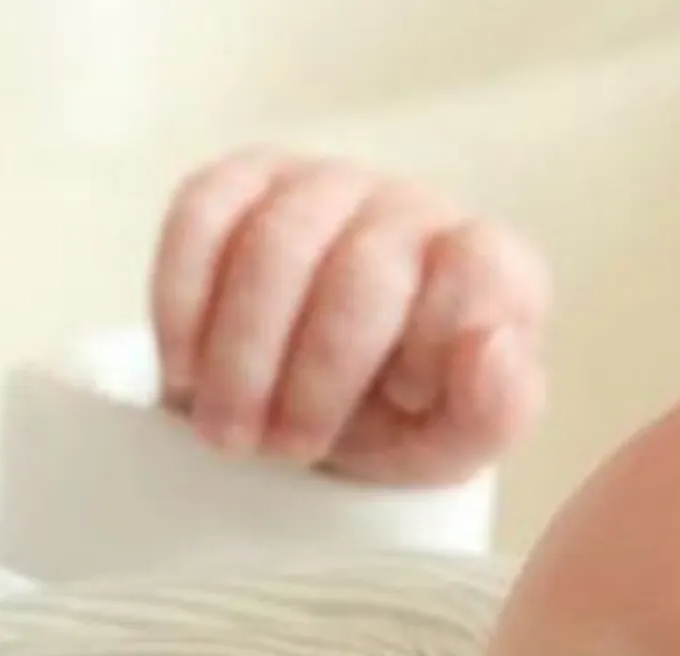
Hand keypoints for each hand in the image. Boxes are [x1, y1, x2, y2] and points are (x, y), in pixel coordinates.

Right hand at [150, 148, 551, 483]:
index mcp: (487, 266)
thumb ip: (496, 409)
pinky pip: (203, 213)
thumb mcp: (453, 444)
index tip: (397, 405)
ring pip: (276, 241)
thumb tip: (492, 345)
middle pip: (361, 269)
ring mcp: (325, 185)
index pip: (477, 269)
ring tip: (228, 428)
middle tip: (281, 449)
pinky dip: (184, 302)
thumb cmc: (394, 423)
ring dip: (241, 352)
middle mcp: (411, 209)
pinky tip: (185, 372)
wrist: (306, 415)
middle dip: (313, 374)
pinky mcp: (244, 181)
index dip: (428, 345)